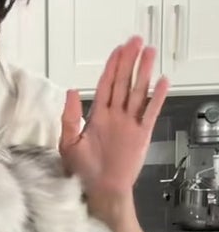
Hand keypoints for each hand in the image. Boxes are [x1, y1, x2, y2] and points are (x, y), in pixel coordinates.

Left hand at [62, 36, 167, 199]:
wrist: (99, 190)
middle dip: (130, 61)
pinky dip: (157, 97)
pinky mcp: (141, 134)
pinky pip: (150, 112)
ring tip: (150, 53)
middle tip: (136, 41)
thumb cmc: (82, 170)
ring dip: (144, 72)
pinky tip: (162, 82)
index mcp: (97, 116)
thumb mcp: (68, 142)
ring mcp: (129, 124)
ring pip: (138, 92)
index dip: (112, 66)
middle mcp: (115, 116)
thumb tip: (72, 91)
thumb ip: (69, 116)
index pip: (106, 85)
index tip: (118, 50)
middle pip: (124, 83)